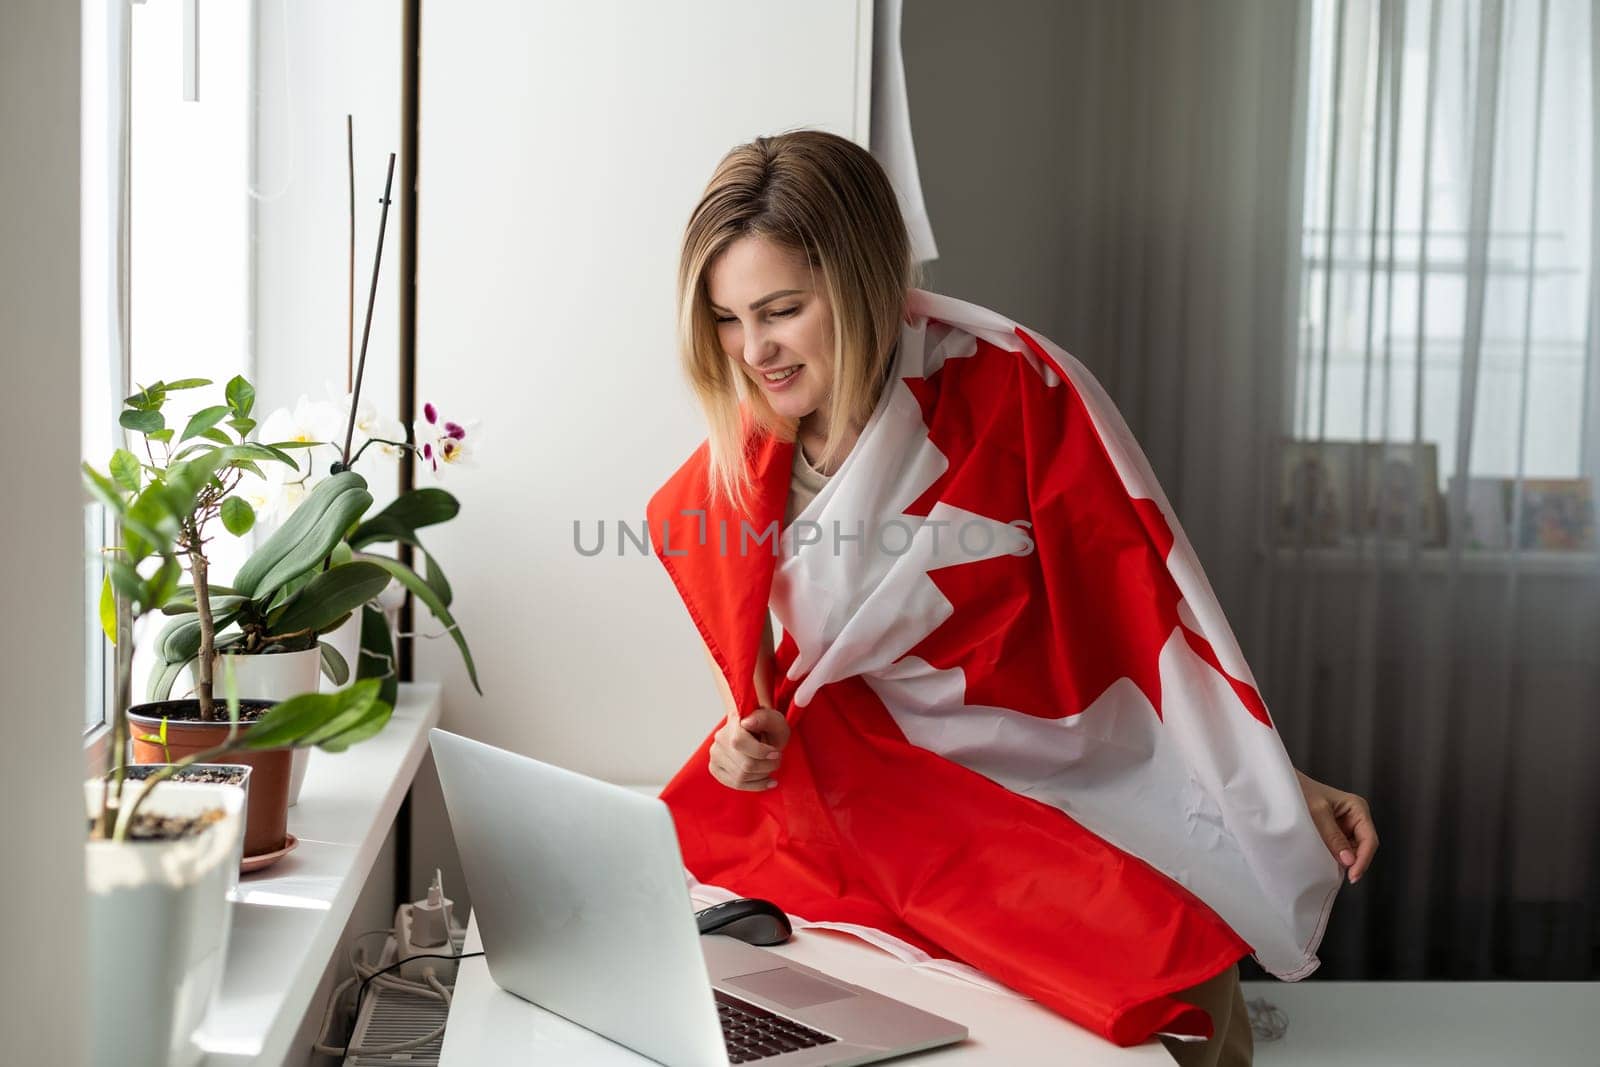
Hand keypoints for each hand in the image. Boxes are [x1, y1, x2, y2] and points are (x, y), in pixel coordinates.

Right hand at [708, 706, 789, 790]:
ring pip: (740, 777)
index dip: (760, 752)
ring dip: (762, 776)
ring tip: (770, 767)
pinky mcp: (715, 768)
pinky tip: (767, 781)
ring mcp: (715, 754)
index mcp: (733, 722)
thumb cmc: (768, 728)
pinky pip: (735, 784)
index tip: (776, 753)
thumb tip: (747, 723)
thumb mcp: (776, 721)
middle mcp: (720, 738)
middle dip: (767, 767)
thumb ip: (766, 719)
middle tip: (776, 761)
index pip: (739, 742)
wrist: (757, 733)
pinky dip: (755, 785)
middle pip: (744, 765)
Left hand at [1296, 769, 1378, 884]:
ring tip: (1330, 870)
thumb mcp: (1317, 813)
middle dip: (1353, 863)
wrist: (1283, 786)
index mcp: (1357, 807)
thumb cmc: (1300, 791)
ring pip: (1352, 851)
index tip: (1353, 875)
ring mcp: (1346, 826)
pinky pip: (1340, 850)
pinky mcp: (1335, 833)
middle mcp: (1355, 817)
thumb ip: (1333, 837)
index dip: (1363, 859)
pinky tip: (1326, 863)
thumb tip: (1348, 860)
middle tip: (1339, 876)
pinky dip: (1334, 858)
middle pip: (1362, 848)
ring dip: (1343, 861)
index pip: (1369, 839)